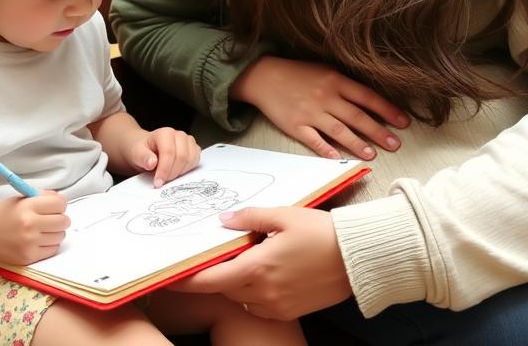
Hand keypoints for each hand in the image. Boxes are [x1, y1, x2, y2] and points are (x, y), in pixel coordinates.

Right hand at [0, 192, 69, 265]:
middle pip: (63, 221)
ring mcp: (30, 243)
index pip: (60, 204)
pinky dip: (50, 245)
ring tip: (43, 230)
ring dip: (55, 232)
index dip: (59, 204)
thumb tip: (62, 200)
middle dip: (60, 219)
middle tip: (51, 219)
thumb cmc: (2, 214)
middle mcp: (30, 225)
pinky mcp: (28, 257)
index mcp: (28, 207)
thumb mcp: (20, 199)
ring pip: (60, 236)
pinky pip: (53, 250)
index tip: (54, 207)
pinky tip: (39, 240)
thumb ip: (42, 197)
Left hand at [127, 127, 200, 187]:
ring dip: (179, 172)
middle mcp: (179, 135)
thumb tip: (152, 163)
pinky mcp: (194, 149)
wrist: (146, 149)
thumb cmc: (142, 150)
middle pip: (182, 157)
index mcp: (165, 133)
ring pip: (190, 160)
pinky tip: (176, 171)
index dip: (164, 169)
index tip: (158, 182)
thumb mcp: (136, 153)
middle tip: (162, 181)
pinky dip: (187, 170)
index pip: (169, 152)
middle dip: (172, 173)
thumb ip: (143, 157)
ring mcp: (188, 141)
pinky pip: (195, 161)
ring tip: (167, 175)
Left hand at [171, 206, 351, 319]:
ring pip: (241, 297)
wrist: (359, 257)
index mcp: (257, 267)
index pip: (209, 279)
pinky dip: (254, 291)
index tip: (169, 275)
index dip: (185, 280)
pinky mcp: (290, 311)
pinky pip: (260, 305)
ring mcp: (277, 305)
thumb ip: (249, 218)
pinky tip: (266, 272)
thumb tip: (223, 221)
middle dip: (216, 273)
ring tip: (247, 258)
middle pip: (223, 288)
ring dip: (236, 282)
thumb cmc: (322, 232)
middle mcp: (263, 292)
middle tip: (215, 255)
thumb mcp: (284, 215)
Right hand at [232, 57, 408, 159]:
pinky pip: (313, 140)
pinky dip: (326, 150)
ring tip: (372, 155)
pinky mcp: (295, 125)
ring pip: (339, 131)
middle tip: (395, 144)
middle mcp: (325, 96)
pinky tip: (337, 158)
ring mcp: (310, 112)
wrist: (264, 76)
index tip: (403, 122)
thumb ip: (345, 85)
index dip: (387, 110)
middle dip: (378, 132)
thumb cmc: (298, 73)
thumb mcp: (324, 71)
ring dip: (357, 144)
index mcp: (335, 80)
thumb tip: (371, 102)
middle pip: (357, 117)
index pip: (367, 97)